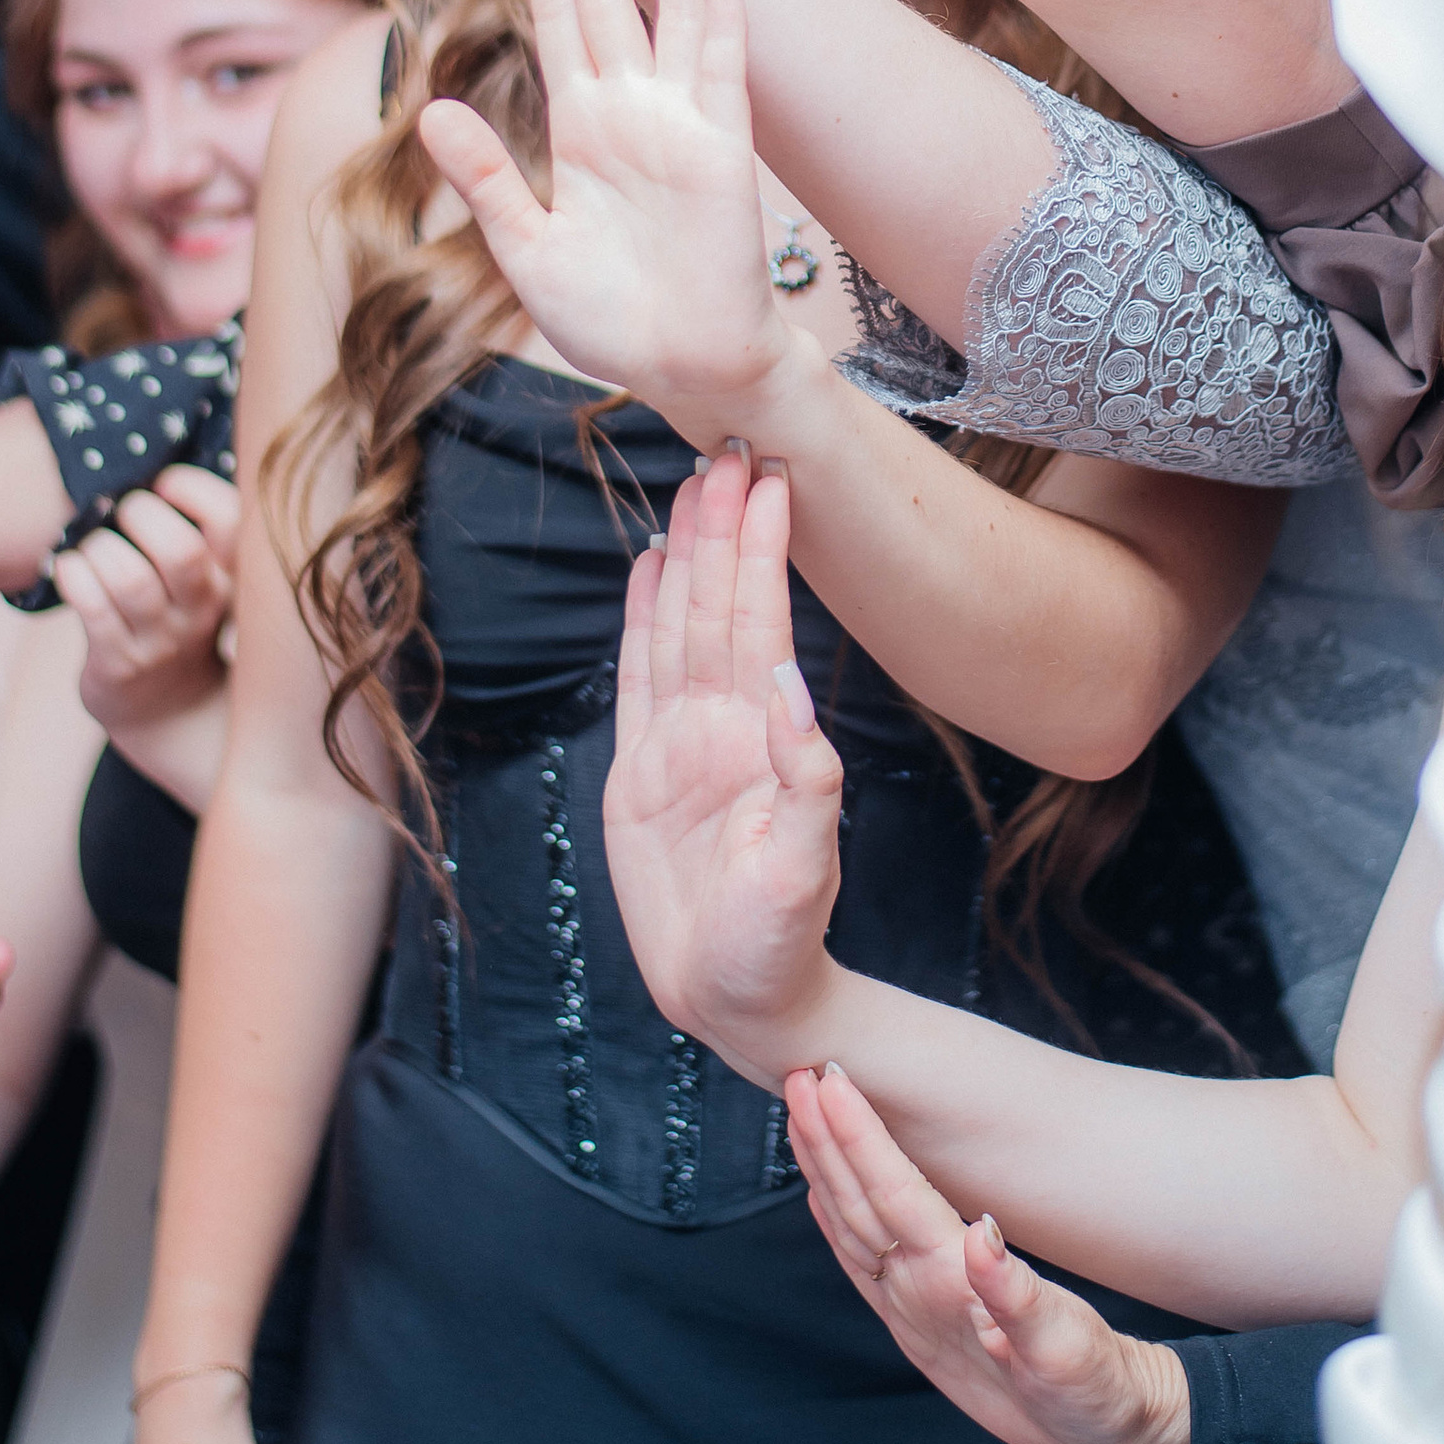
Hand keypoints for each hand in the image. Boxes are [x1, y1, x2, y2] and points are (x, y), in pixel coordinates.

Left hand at [57, 468, 237, 735]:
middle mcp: (202, 609)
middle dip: (140, 515)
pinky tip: (68, 568)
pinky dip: (72, 575)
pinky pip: (91, 609)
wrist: (168, 710)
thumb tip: (144, 457)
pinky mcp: (118, 664)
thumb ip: (196, 528)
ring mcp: (161, 641)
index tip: (165, 484)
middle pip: (179, 550)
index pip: (230, 520)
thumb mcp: (205, 579)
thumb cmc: (176, 618)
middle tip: (122, 513)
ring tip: (92, 546)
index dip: (193, 488)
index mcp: (229, 576)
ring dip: (99, 548)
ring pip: (129, 579)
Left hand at [419, 0, 789, 424]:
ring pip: (673, 16)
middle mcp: (630, 109)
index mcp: (580, 126)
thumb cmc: (609, 315)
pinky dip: (720, 20)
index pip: (558, 20)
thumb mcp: (523, 247)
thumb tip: (429, 112)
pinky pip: (722, 72)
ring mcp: (680, 124)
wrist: (682, 368)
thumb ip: (485, 178)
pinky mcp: (722, 152)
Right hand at [599, 445, 845, 1067]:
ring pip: (682, 624)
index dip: (760, 552)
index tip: (768, 479)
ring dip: (690, 552)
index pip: (758, 624)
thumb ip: (805, 787)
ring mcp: (681, 743)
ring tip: (694, 478)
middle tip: (731, 442)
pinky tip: (651, 563)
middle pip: (719, 604)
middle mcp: (722, 727)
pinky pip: (638, 676)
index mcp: (761, 740)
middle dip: (726, 526)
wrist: (740, 1000)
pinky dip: (644, 616)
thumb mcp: (800, 876)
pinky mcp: (641, 770)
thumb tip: (792, 690)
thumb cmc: (778, 946)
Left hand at [786, 1060, 1191, 1443]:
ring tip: (799, 1111)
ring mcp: (911, 1314)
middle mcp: (919, 1300)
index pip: (894, 1198)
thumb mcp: (1067, 1350)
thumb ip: (1019, 1298)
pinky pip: (861, 1261)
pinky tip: (822, 1191)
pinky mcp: (918, 1325)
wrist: (1101, 1437)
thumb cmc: (1092, 1390)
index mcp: (952, 1292)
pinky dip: (835, 1217)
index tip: (832, 1082)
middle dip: (824, 1138)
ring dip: (822, 1167)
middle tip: (797, 1072)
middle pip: (857, 1205)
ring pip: (850, 1227)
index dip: (860, 1136)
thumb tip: (984, 1238)